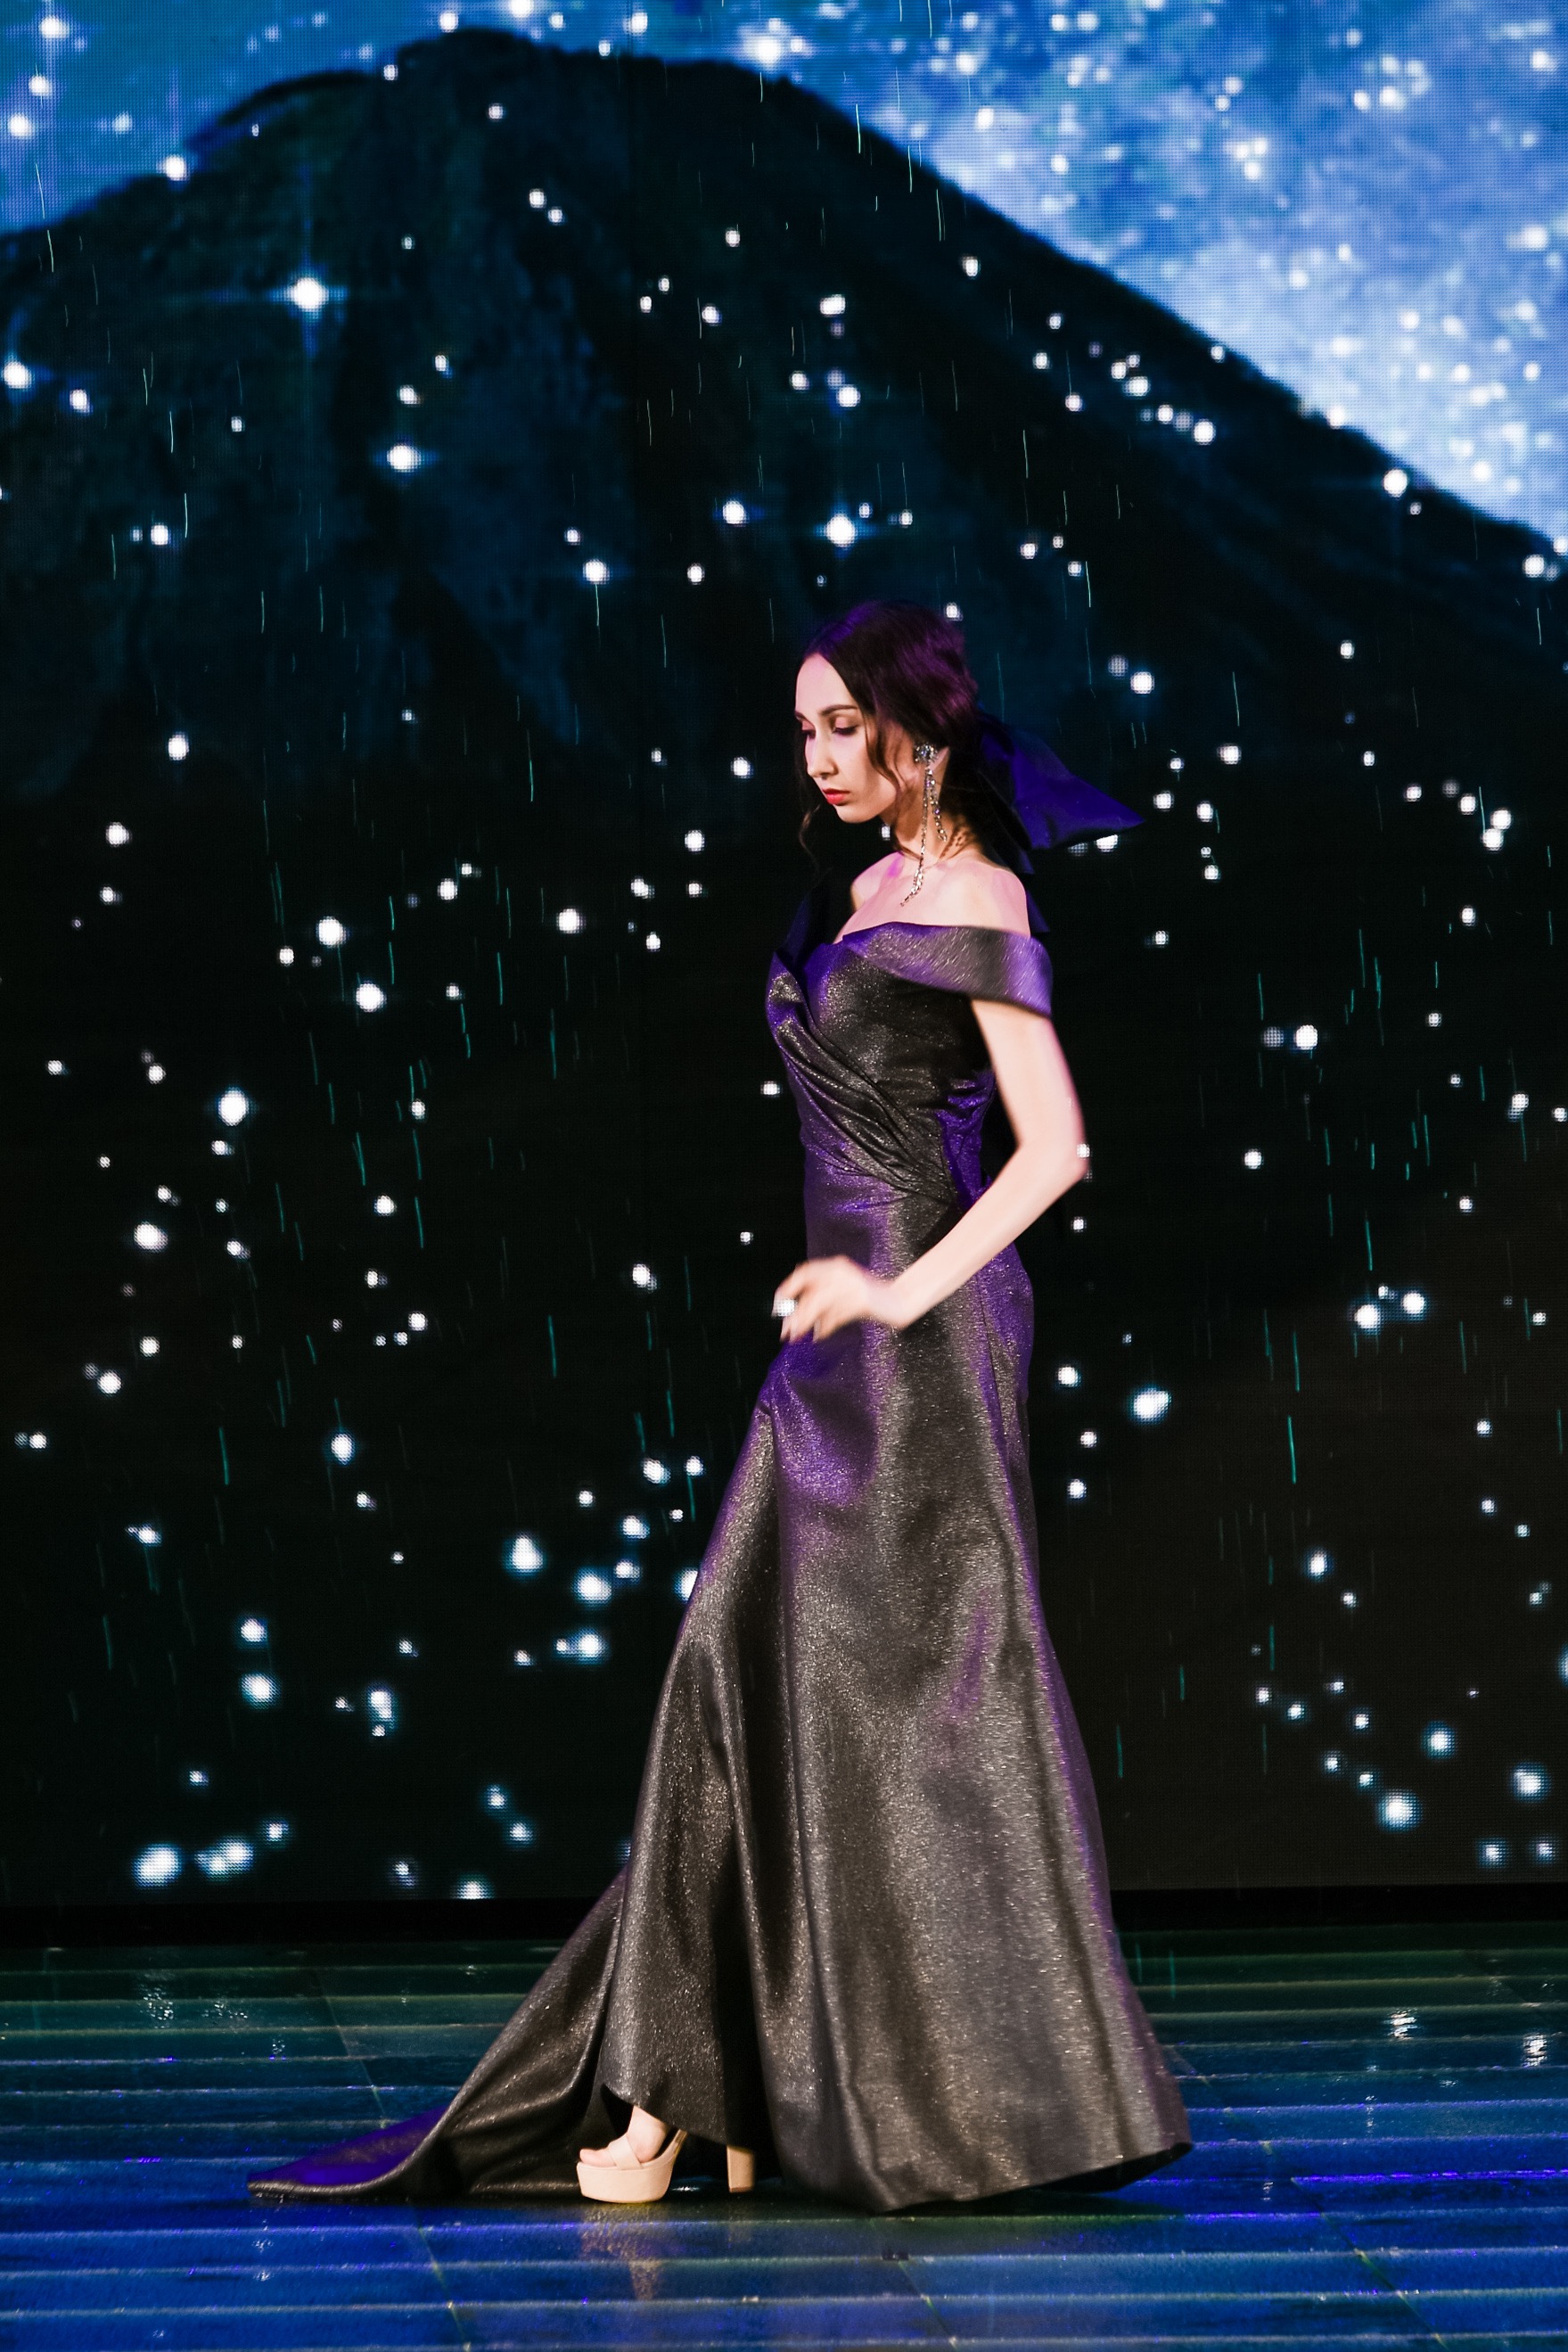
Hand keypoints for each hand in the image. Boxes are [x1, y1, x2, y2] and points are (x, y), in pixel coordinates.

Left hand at [771, 1256, 904, 1342]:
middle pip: (811, 1291)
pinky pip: (836, 1315)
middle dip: (795, 1313)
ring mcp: (853, 1286)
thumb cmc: (871, 1300)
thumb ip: (824, 1300)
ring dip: (806, 1322)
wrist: (901, 1301)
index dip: (790, 1286)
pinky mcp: (862, 1301)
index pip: (806, 1272)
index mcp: (837, 1266)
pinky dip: (826, 1326)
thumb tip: (800, 1320)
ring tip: (797, 1335)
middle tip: (785, 1330)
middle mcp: (843, 1272)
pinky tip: (820, 1335)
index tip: (778, 1303)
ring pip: (820, 1304)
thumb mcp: (844, 1293)